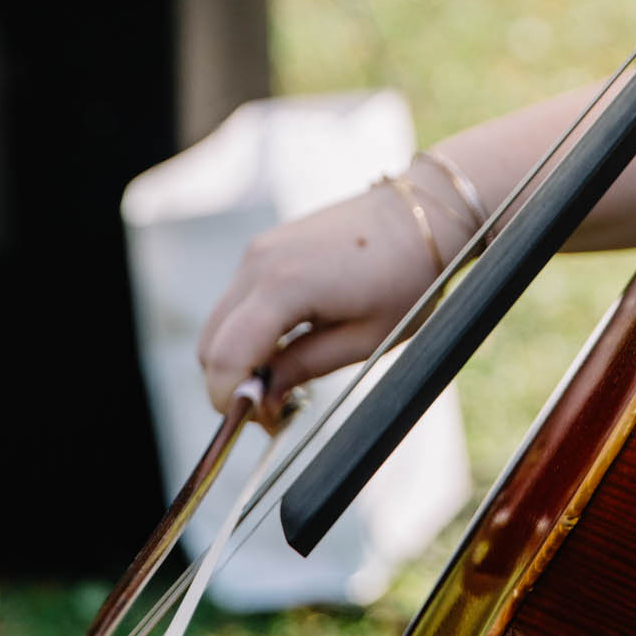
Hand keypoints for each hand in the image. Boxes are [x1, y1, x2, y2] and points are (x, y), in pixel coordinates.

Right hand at [195, 169, 464, 416]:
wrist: (425, 214)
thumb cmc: (407, 277)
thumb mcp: (364, 339)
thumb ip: (303, 368)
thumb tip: (261, 401)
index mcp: (283, 285)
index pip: (224, 358)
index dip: (231, 401)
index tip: (264, 422)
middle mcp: (259, 262)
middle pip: (210, 344)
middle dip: (231, 383)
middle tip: (276, 407)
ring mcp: (259, 249)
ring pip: (220, 322)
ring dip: (238, 357)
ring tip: (287, 375)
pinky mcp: (267, 246)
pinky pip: (238, 300)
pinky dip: (248, 330)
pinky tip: (288, 342)